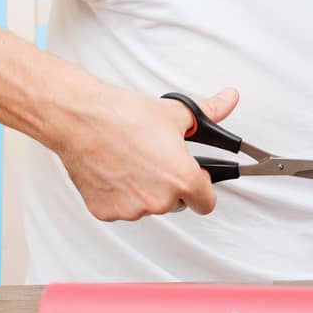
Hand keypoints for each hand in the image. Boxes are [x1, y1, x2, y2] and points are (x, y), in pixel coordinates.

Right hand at [54, 86, 238, 221]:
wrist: (83, 121)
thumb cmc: (126, 117)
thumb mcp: (178, 112)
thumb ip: (211, 111)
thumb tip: (228, 100)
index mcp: (182, 179)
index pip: (207, 203)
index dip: (204, 189)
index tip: (199, 179)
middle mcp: (158, 200)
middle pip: (178, 203)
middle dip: (175, 186)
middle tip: (162, 161)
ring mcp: (131, 210)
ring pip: (150, 206)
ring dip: (148, 191)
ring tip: (138, 161)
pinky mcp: (106, 212)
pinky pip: (124, 208)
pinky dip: (123, 195)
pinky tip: (119, 171)